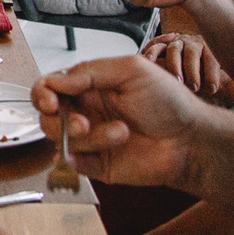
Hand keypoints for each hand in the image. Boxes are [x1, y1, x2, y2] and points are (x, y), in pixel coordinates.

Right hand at [34, 54, 206, 189]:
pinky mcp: (96, 164)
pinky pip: (74, 161)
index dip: (43, 93)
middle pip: (47, 116)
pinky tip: (116, 143)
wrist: (190, 139)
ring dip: (88, 135)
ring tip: (120, 131)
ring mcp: (90, 139)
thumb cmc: (169, 102)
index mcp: (90, 86)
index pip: (50, 87)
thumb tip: (57, 80)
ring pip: (61, 139)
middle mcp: (86, 111)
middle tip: (81, 121)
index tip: (50, 99)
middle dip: (59, 118)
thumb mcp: (132, 69)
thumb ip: (90, 70)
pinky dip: (89, 152)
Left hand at [144, 32, 230, 95]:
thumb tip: (141, 79)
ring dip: (192, 72)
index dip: (152, 52)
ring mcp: (196, 44)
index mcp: (167, 46)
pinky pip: (211, 61)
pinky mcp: (213, 50)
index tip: (148, 60)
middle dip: (174, 66)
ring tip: (194, 87)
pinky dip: (211, 75)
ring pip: (192, 55)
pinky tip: (212, 88)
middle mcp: (180, 43)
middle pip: (173, 51)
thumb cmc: (187, 77)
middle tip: (177, 82)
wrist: (215, 77)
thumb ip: (160, 71)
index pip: (156, 46)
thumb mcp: (173, 73)